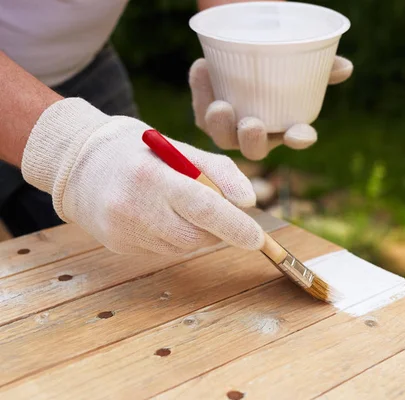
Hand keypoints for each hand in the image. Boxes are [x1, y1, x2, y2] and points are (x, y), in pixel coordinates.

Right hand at [21, 98, 263, 254]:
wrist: (78, 163)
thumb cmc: (138, 151)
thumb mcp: (180, 148)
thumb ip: (219, 172)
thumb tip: (249, 201)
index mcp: (152, 176)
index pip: (203, 208)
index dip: (235, 226)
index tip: (258, 239)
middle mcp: (134, 207)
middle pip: (196, 236)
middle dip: (216, 227)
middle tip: (211, 207)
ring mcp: (123, 231)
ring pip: (182, 247)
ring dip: (195, 232)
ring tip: (177, 205)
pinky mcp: (119, 246)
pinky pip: (164, 251)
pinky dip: (174, 237)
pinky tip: (158, 216)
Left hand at [189, 56, 352, 159]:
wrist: (246, 53)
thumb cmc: (279, 65)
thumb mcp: (301, 61)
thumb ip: (323, 66)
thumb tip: (345, 67)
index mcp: (286, 125)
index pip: (297, 138)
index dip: (300, 139)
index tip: (299, 134)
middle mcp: (258, 134)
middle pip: (255, 149)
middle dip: (253, 141)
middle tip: (253, 124)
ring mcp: (231, 129)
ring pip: (223, 137)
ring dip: (221, 126)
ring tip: (221, 106)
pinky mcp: (206, 116)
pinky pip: (200, 111)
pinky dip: (200, 91)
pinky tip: (202, 67)